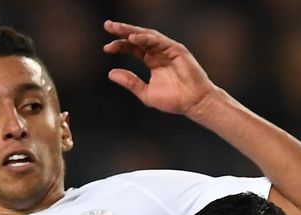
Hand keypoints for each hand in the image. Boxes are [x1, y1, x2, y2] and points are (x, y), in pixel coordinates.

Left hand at [102, 19, 217, 115]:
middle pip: (138, 37)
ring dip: (132, 31)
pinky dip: (146, 38)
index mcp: (152, 60)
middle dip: (123, 30)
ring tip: (117, 28)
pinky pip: (159, 41)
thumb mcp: (146, 93)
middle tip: (107, 25)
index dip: (120, 45)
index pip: (133, 48)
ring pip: (147, 35)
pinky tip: (133, 38)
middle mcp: (159, 52)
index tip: (106, 48)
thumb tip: (110, 73)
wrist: (193, 103)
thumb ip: (130, 82)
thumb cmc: (174, 100)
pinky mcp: (176, 50)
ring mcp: (168, 49)